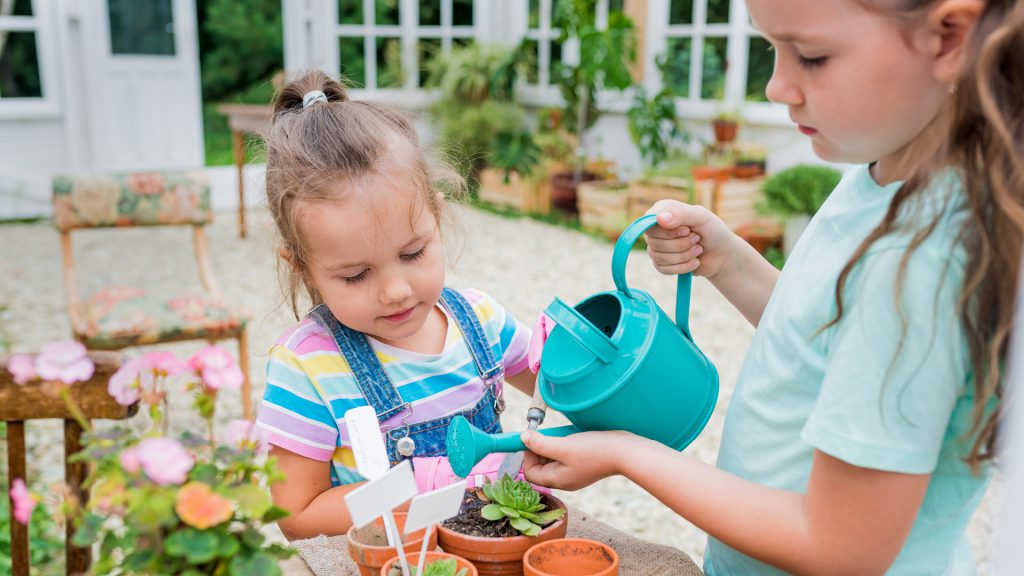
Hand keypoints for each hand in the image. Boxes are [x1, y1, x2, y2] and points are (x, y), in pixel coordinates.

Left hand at [520, 429, 637, 490]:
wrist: (625, 451)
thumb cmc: (595, 451)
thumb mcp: (564, 446)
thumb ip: (541, 444)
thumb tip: (523, 438)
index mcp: (557, 480)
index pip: (530, 473)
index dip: (527, 455)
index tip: (532, 438)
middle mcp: (564, 479)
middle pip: (540, 466)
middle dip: (539, 448)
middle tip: (547, 434)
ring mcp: (574, 472)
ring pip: (553, 458)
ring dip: (552, 444)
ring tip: (562, 436)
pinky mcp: (583, 463)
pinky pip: (566, 455)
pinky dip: (564, 444)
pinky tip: (573, 437)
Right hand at [644, 200, 737, 280]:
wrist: (722, 253)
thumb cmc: (712, 230)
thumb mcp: (701, 216)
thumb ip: (681, 213)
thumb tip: (659, 218)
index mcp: (662, 211)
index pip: (649, 223)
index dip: (668, 231)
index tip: (687, 230)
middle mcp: (655, 229)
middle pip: (654, 242)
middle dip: (682, 244)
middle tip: (696, 238)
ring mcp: (656, 247)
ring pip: (660, 257)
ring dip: (685, 255)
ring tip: (698, 249)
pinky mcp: (661, 264)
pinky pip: (664, 269)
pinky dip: (684, 267)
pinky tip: (694, 261)